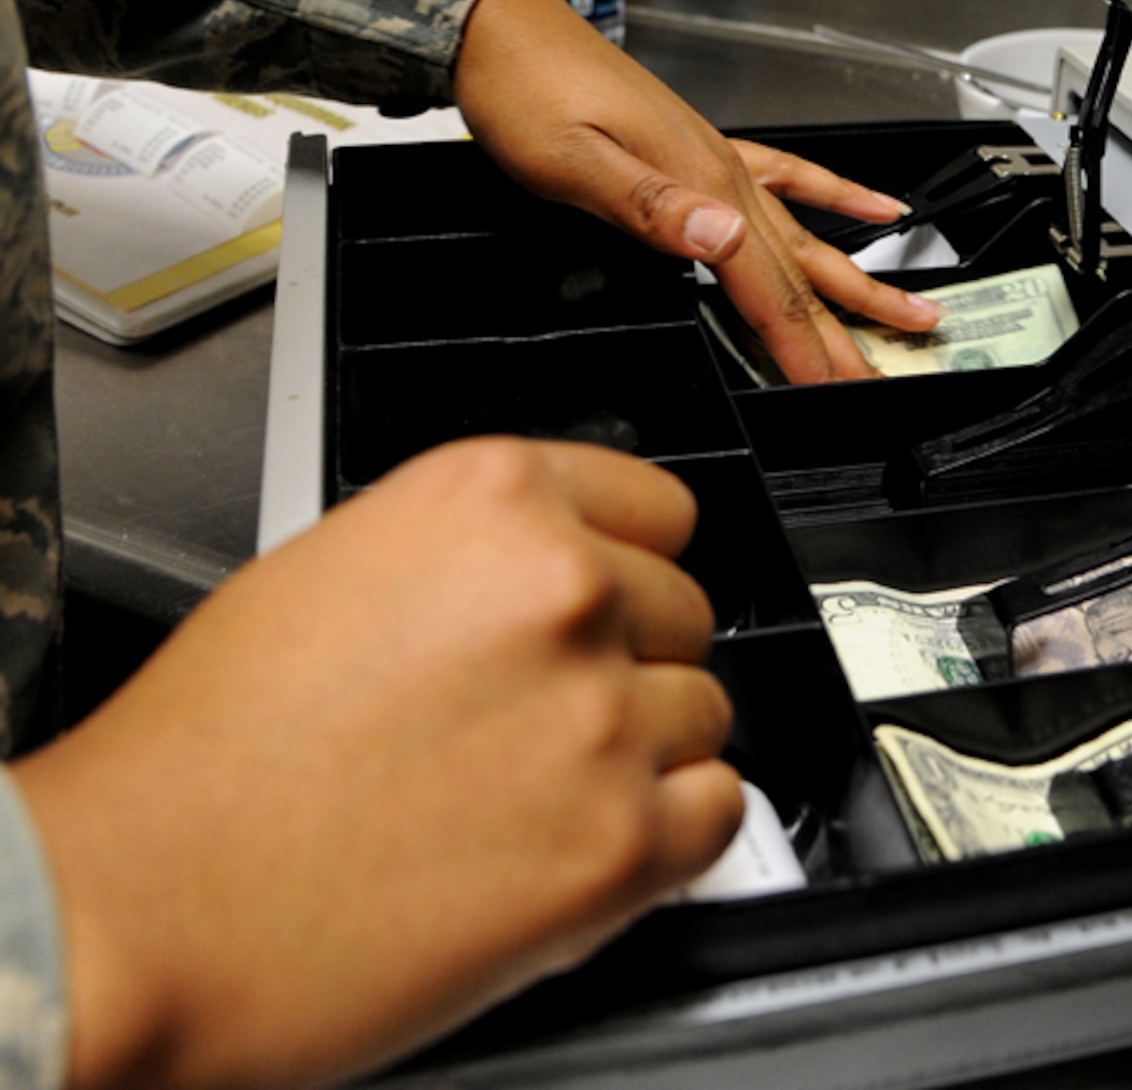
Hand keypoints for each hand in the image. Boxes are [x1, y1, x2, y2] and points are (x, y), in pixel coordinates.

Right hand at [13, 438, 740, 1089]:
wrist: (136, 909)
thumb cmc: (202, 761)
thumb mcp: (335, 569)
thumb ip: (471, 559)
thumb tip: (549, 574)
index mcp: (490, 499)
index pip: (659, 505)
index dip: (628, 566)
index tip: (610, 602)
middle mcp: (562, 589)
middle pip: (683, 612)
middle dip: (624, 664)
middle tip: (534, 720)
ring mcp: (601, 715)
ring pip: (701, 713)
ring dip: (641, 754)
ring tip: (530, 793)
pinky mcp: (620, 842)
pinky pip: (718, 810)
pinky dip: (671, 834)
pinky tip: (584, 842)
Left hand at [452, 0, 938, 382]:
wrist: (501, 31)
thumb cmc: (523, 95)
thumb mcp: (571, 162)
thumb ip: (649, 207)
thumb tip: (720, 239)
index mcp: (697, 184)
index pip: (764, 285)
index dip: (800, 343)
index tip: (831, 386)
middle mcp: (722, 173)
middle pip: (798, 272)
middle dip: (848, 331)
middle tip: (891, 375)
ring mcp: (719, 160)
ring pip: (805, 238)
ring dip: (860, 281)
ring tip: (911, 312)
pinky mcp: (703, 148)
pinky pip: (790, 177)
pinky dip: (836, 196)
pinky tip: (874, 208)